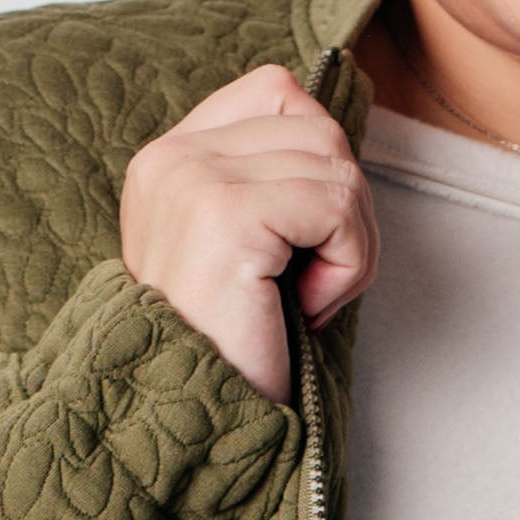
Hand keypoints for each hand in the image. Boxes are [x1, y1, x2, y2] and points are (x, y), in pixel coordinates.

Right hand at [116, 63, 374, 403]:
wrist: (183, 427)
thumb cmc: (231, 353)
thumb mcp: (248, 252)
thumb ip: (273, 185)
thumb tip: (341, 148)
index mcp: (170, 160)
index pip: (278, 92)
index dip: (318, 160)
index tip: (297, 242)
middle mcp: (172, 158)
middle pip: (318, 126)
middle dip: (343, 211)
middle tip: (313, 283)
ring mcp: (193, 181)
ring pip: (337, 163)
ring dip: (349, 246)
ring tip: (305, 301)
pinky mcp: (225, 215)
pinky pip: (336, 204)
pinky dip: (346, 266)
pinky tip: (306, 308)